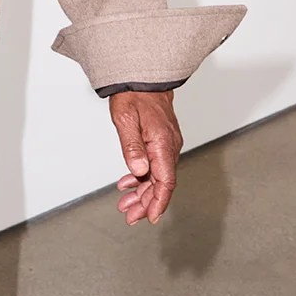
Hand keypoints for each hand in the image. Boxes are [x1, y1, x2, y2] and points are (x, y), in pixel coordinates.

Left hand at [110, 89, 182, 225]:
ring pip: (156, 176)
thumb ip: (132, 146)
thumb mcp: (126, 119)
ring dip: (142, 192)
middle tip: (130, 217)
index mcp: (163, 145)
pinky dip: (141, 177)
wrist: (144, 77)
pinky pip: (154, 165)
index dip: (158, 202)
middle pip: (161, 183)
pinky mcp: (160, 142)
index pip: (165, 182)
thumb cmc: (134, 95)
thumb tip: (139, 171)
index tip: (150, 218)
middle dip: (146, 203)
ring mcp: (166, 145)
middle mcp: (169, 147)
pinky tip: (129, 183)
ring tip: (126, 205)